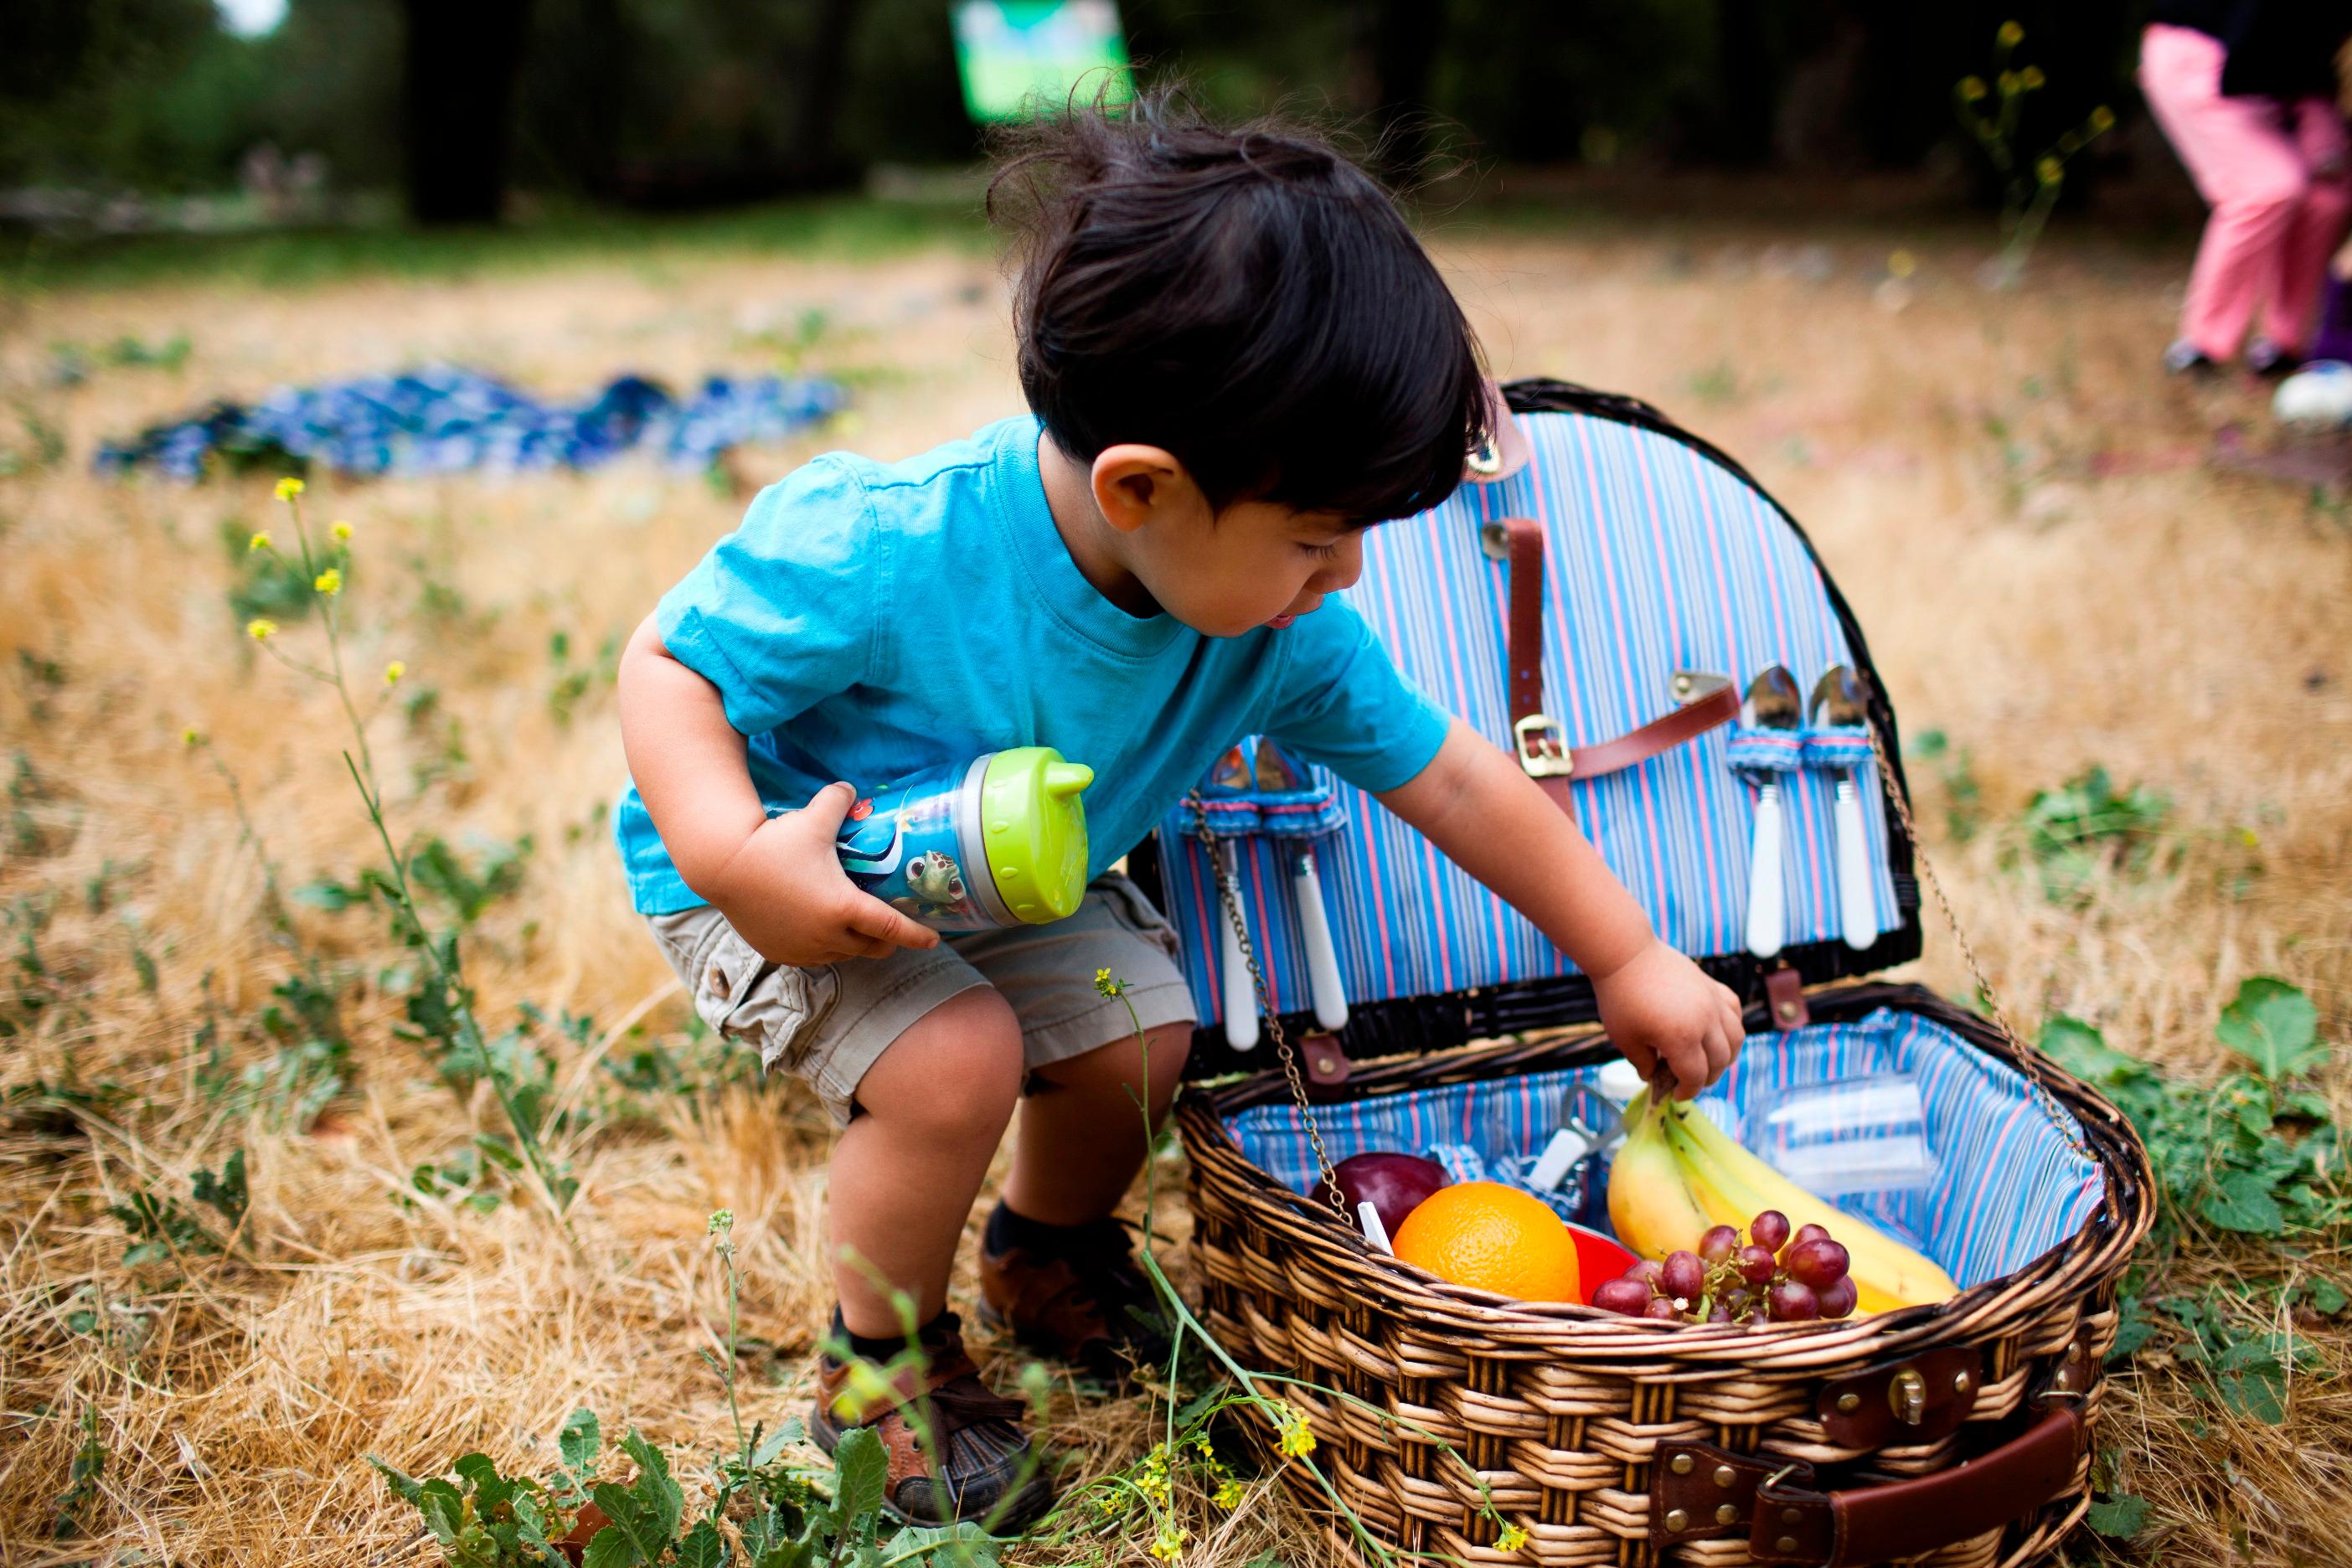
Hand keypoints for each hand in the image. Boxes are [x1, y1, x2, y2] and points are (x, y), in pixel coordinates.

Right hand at [700, 783, 941, 965]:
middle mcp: (826, 935)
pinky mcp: (780, 952)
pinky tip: (824, 932)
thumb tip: (850, 788)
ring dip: (855, 943)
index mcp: (843, 907)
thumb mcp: (813, 818)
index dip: (917, 935)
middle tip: (894, 927)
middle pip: (871, 948)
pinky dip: (826, 947)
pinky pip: (813, 957)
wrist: (722, 865)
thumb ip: (839, 801)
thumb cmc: (773, 842)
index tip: (935, 938)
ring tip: (859, 927)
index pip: (892, 929)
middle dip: (888, 941)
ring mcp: (802, 948)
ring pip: (842, 954)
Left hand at [1590, 938, 1744, 1100]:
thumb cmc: (1620, 997)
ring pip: (1736, 1038)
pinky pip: (1734, 1011)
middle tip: (1688, 1080)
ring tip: (1708, 1061)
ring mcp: (1712, 1002)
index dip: (1688, 1091)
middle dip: (1706, 1077)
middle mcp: (1705, 1021)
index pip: (1696, 1076)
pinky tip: (1717, 1032)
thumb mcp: (1624, 1038)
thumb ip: (1643, 1063)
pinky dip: (1731, 1027)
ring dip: (1726, 1055)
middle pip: (1720, 1061)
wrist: (1626, 955)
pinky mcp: (1712, 986)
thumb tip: (1653, 1076)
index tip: (1675, 1094)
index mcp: (1681, 1038)